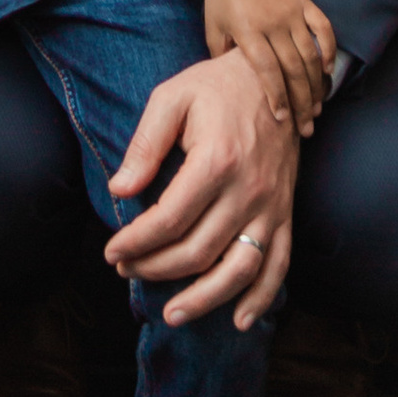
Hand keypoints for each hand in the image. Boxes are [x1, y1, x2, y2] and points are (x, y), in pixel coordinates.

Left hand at [106, 51, 300, 328]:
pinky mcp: (285, 212)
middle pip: (197, 250)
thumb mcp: (172, 97)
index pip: (168, 220)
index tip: (112, 252)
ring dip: (204, 299)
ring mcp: (271, 205)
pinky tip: (240, 321)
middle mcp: (248, 190)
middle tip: (126, 271)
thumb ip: (145, 144)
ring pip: (239, 269)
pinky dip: (262, 298)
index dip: (135, 242)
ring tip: (172, 315)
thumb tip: (119, 189)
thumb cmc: (216, 86)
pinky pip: (279, 264)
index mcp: (216, 160)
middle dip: (155, 268)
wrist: (274, 76)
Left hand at [203, 0, 336, 135]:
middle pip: (293, 69)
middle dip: (300, 102)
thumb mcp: (213, 26)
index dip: (277, 97)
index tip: (282, 119)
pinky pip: (323, 28)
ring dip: (316, 85)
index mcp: (248, 31)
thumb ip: (221, 56)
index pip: (267, 71)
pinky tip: (328, 70)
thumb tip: (229, 87)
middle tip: (306, 126)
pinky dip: (329, 50)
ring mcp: (292, 12)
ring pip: (310, 55)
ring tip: (317, 108)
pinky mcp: (304, 2)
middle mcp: (273, 24)